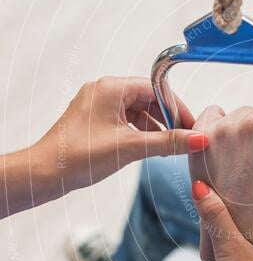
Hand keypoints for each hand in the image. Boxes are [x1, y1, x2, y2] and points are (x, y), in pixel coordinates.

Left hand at [31, 77, 205, 196]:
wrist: (45, 172)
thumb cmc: (81, 156)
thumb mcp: (131, 148)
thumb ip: (167, 142)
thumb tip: (198, 140)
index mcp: (111, 88)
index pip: (156, 89)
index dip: (177, 108)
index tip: (191, 126)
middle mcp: (103, 90)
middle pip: (147, 98)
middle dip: (167, 118)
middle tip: (184, 137)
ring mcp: (97, 104)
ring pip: (136, 110)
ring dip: (154, 126)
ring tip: (168, 146)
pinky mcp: (93, 119)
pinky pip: (124, 119)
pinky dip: (139, 131)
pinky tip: (148, 147)